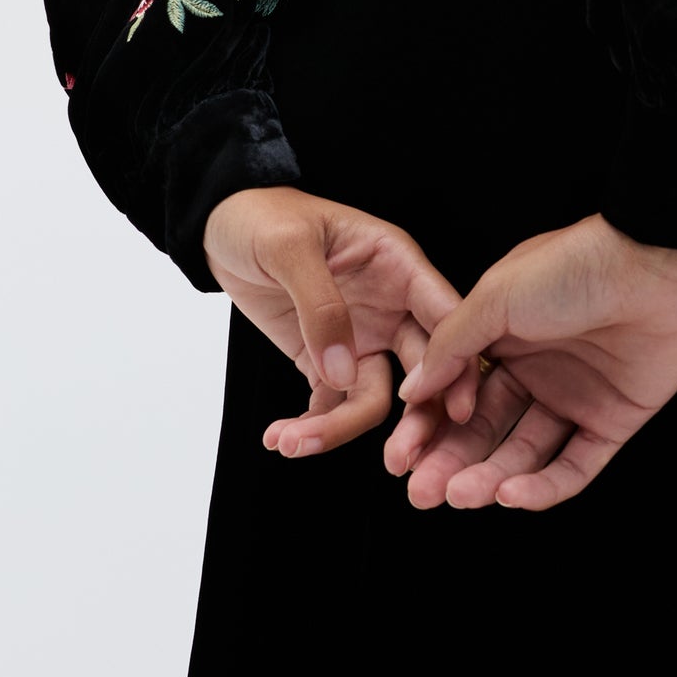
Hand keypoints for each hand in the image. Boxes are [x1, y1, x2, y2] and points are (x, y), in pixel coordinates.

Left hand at [202, 185, 477, 461]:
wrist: (221, 225)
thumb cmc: (263, 215)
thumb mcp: (290, 247)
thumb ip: (320, 305)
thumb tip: (343, 371)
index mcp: (398, 265)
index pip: (443, 317)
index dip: (455, 362)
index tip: (452, 410)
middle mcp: (389, 306)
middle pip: (422, 370)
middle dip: (415, 419)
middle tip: (399, 461)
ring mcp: (359, 337)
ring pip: (374, 398)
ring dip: (342, 430)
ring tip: (294, 443)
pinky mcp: (323, 360)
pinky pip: (330, 404)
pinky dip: (311, 426)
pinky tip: (280, 436)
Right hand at [386, 212, 676, 511]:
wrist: (658, 264)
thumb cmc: (575, 265)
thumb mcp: (497, 295)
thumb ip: (451, 345)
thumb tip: (411, 390)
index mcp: (505, 334)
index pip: (457, 394)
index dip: (427, 426)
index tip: (398, 457)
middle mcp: (538, 369)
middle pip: (485, 431)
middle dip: (450, 464)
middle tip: (420, 493)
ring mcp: (576, 396)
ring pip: (523, 454)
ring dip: (489, 479)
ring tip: (460, 495)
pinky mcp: (613, 421)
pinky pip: (573, 467)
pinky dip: (542, 487)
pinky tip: (510, 494)